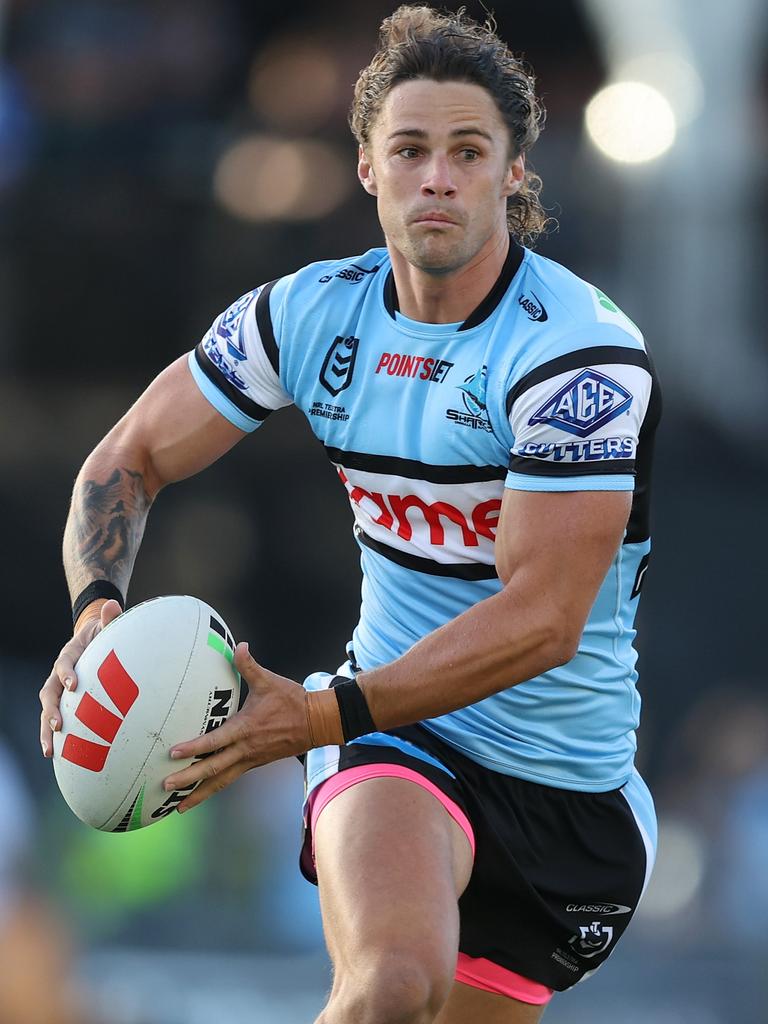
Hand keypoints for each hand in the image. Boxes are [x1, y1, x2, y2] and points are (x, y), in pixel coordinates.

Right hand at [39, 598, 122, 756]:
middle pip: (48, 692)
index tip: (74, 685)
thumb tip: (114, 605)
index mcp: (70, 654)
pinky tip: (59, 757)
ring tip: (50, 752)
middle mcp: (59, 673)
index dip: (67, 673)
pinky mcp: (64, 701)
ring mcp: (59, 689)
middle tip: (58, 726)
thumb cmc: (104, 633)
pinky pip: (56, 720)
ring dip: (46, 731)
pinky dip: (56, 737)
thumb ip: (110, 618)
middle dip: (51, 710)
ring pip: (47, 710)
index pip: (63, 663)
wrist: (93, 638)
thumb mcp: (107, 624)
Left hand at [162, 643, 309, 812]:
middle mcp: (246, 750)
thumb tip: (240, 645)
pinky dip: (214, 787)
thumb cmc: (292, 701)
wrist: (317, 722)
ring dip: (200, 794)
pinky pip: (230, 779)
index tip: (174, 753)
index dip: (194, 748)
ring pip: (221, 781)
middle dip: (189, 780)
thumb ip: (249, 665)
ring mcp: (250, 760)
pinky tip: (201, 793)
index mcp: (246, 729)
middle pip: (213, 769)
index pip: (215, 741)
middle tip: (166, 786)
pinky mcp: (254, 763)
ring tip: (179, 806)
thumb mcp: (269, 681)